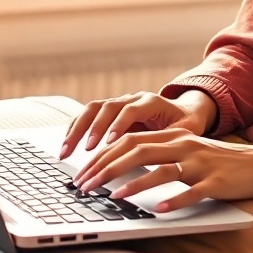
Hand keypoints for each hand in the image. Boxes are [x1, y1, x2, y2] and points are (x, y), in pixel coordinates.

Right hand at [59, 89, 216, 157]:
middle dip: (93, 128)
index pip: (131, 110)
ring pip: (92, 109)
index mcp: (152, 102)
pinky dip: (75, 129)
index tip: (110, 143)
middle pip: (107, 106)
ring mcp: (120, 103)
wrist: (185, 112)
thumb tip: (161, 154)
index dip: (119, 125)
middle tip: (85, 150)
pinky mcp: (110, 111)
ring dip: (77, 129)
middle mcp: (132, 99)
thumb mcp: (186, 132)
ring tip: (66, 151)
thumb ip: (172, 139)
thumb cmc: (186, 124)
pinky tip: (67, 146)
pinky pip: (88, 115)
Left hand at [72, 129, 252, 212]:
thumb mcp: (187, 152)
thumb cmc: (219, 163)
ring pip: (161, 169)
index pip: (130, 139)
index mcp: (175, 136)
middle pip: (138, 150)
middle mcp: (184, 145)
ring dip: (134, 183)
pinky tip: (158, 210)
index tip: (83, 171)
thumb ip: (160, 156)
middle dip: (107, 167)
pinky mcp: (216, 182)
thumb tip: (123, 168)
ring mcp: (201, 163)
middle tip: (85, 185)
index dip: (103, 154)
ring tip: (113, 197)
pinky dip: (173, 200)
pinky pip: (192, 191)